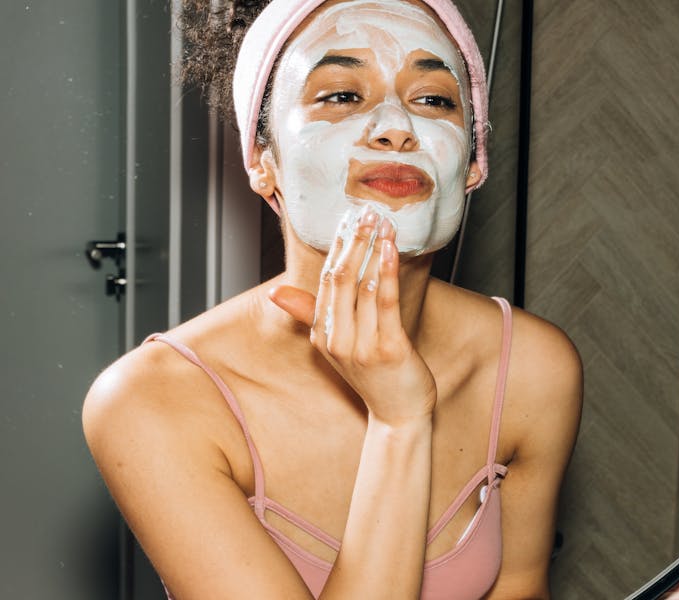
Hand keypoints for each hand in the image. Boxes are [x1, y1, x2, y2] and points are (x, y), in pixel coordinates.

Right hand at [270, 207, 436, 425]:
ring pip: (362, 286)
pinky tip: (391, 250)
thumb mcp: (337, 346)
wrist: (399, 414)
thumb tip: (275, 293)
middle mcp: (337, 340)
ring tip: (380, 222)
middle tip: (363, 212)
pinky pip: (385, 303)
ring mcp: (362, 345)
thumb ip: (311, 315)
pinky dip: (386, 273)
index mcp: (322, 335)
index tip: (345, 219)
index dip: (335, 249)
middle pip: (340, 280)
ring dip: (372, 250)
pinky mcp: (389, 349)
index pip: (325, 282)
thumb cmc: (374, 377)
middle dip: (352, 243)